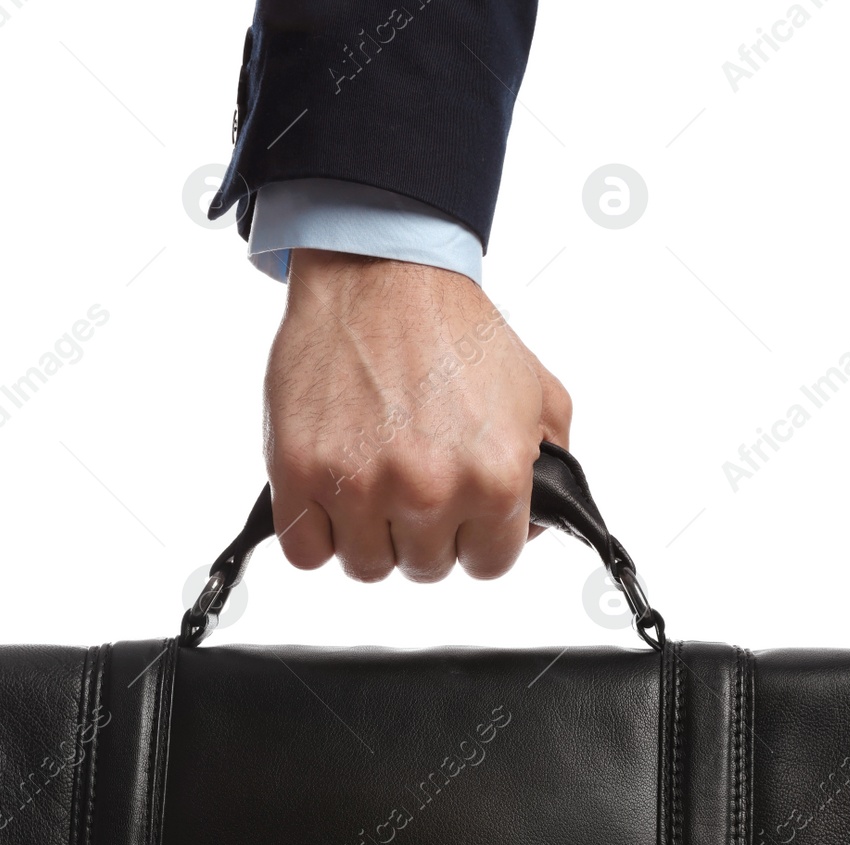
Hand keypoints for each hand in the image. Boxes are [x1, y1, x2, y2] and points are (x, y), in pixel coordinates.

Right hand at [263, 249, 571, 582]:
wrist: (383, 271)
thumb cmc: (451, 329)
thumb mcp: (536, 395)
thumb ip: (549, 468)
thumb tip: (533, 525)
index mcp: (493, 476)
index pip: (489, 564)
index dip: (475, 538)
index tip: (462, 514)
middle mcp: (429, 489)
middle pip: (425, 568)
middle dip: (423, 532)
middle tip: (413, 481)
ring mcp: (359, 485)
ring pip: (365, 567)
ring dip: (369, 535)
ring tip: (373, 483)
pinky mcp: (300, 474)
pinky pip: (305, 552)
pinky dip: (316, 533)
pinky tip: (331, 496)